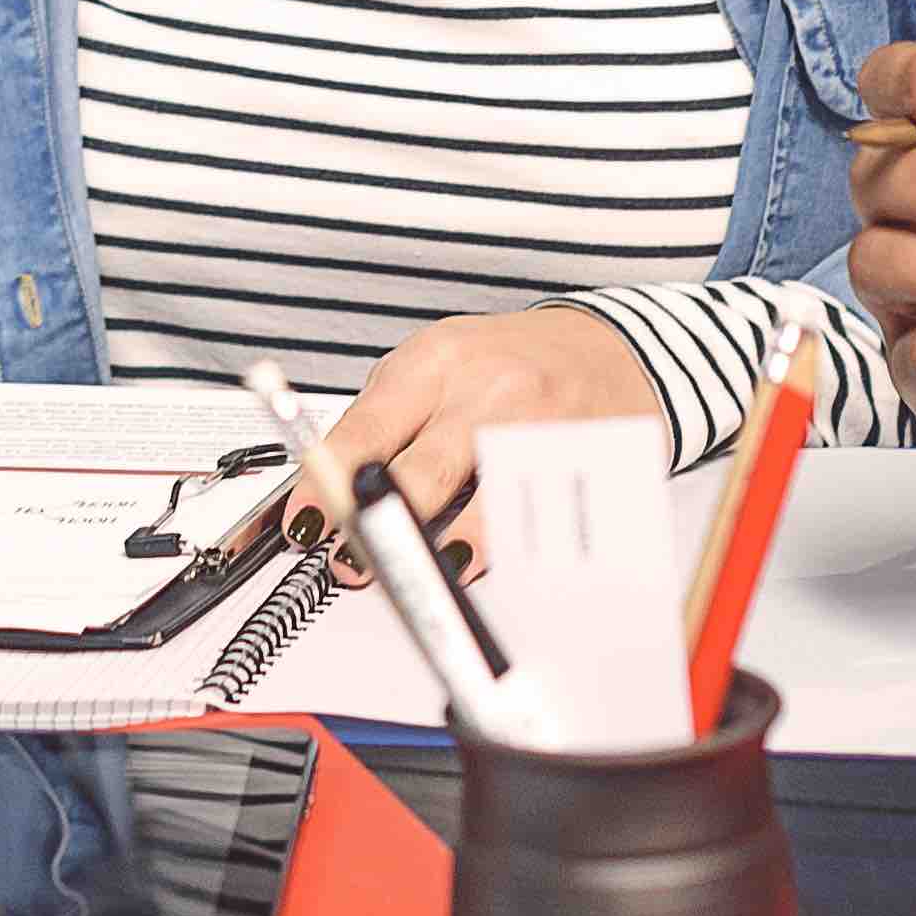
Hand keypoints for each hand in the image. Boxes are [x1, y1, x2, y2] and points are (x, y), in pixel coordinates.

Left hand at [302, 306, 662, 561]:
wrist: (608, 347)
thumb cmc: (508, 363)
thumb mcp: (434, 369)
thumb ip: (385, 424)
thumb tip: (328, 492)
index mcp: (433, 361)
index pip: (365, 430)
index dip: (328, 487)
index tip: (306, 525)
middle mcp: (486, 389)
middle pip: (421, 476)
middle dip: (380, 530)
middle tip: (356, 563)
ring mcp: (538, 428)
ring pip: (483, 511)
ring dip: (446, 552)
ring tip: (429, 568)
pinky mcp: (582, 463)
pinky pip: (536, 524)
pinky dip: (506, 549)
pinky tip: (490, 556)